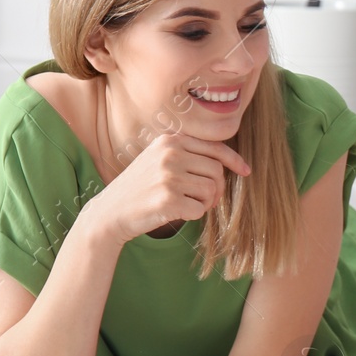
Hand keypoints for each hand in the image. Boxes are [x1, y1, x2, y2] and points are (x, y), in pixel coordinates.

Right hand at [84, 132, 250, 242]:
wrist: (110, 212)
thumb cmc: (140, 188)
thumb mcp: (159, 160)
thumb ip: (188, 155)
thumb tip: (227, 163)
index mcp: (169, 140)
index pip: (214, 147)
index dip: (234, 160)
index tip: (246, 171)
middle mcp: (169, 154)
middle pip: (216, 171)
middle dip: (217, 189)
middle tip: (206, 200)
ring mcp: (168, 176)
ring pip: (211, 190)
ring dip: (206, 203)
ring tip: (188, 205)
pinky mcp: (168, 199)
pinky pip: (200, 209)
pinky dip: (194, 215)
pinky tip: (177, 213)